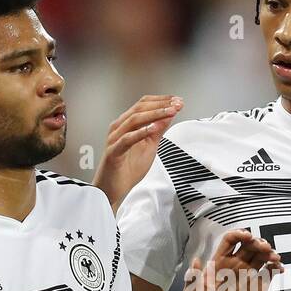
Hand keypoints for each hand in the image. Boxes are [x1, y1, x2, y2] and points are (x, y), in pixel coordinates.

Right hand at [92, 94, 182, 209]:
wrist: (113, 190)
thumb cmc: (127, 169)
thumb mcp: (149, 146)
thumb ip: (157, 130)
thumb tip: (169, 115)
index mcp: (126, 124)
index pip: (143, 104)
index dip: (161, 100)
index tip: (178, 101)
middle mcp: (119, 128)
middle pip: (139, 108)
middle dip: (161, 105)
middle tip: (177, 104)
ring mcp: (114, 139)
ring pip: (134, 120)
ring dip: (154, 115)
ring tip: (170, 112)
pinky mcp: (113, 152)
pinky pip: (127, 139)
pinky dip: (140, 133)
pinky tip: (153, 129)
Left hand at [184, 229, 283, 290]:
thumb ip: (193, 279)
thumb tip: (195, 260)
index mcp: (219, 263)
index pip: (230, 241)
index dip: (239, 235)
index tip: (248, 237)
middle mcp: (235, 265)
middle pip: (249, 246)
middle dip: (258, 242)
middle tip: (265, 248)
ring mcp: (248, 275)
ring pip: (261, 256)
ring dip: (269, 253)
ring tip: (275, 258)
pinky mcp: (258, 286)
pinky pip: (269, 272)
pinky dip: (276, 267)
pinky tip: (279, 268)